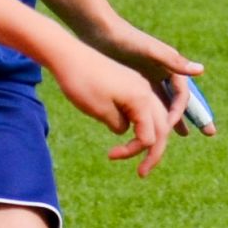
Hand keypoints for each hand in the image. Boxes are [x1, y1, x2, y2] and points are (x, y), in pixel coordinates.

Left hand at [49, 42, 176, 176]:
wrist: (67, 55)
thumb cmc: (81, 82)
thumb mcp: (100, 111)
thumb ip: (119, 125)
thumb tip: (126, 131)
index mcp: (142, 99)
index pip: (150, 136)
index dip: (134, 151)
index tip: (111, 156)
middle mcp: (145, 91)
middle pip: (160, 128)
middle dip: (152, 151)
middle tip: (141, 173)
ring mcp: (138, 86)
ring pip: (153, 117)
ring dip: (148, 136)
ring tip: (134, 153)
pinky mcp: (128, 83)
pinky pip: (142, 107)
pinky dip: (140, 123)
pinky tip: (127, 130)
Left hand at [87, 20, 211, 135]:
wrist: (101, 31)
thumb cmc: (127, 40)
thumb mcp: (151, 51)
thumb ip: (175, 62)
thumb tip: (202, 70)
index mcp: (171, 66)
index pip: (182, 95)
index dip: (180, 112)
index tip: (170, 126)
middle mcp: (165, 73)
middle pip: (181, 100)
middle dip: (196, 116)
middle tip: (211, 133)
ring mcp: (151, 78)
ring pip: (166, 103)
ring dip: (174, 118)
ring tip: (183, 135)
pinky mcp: (136, 81)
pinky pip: (149, 102)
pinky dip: (153, 115)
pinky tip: (150, 126)